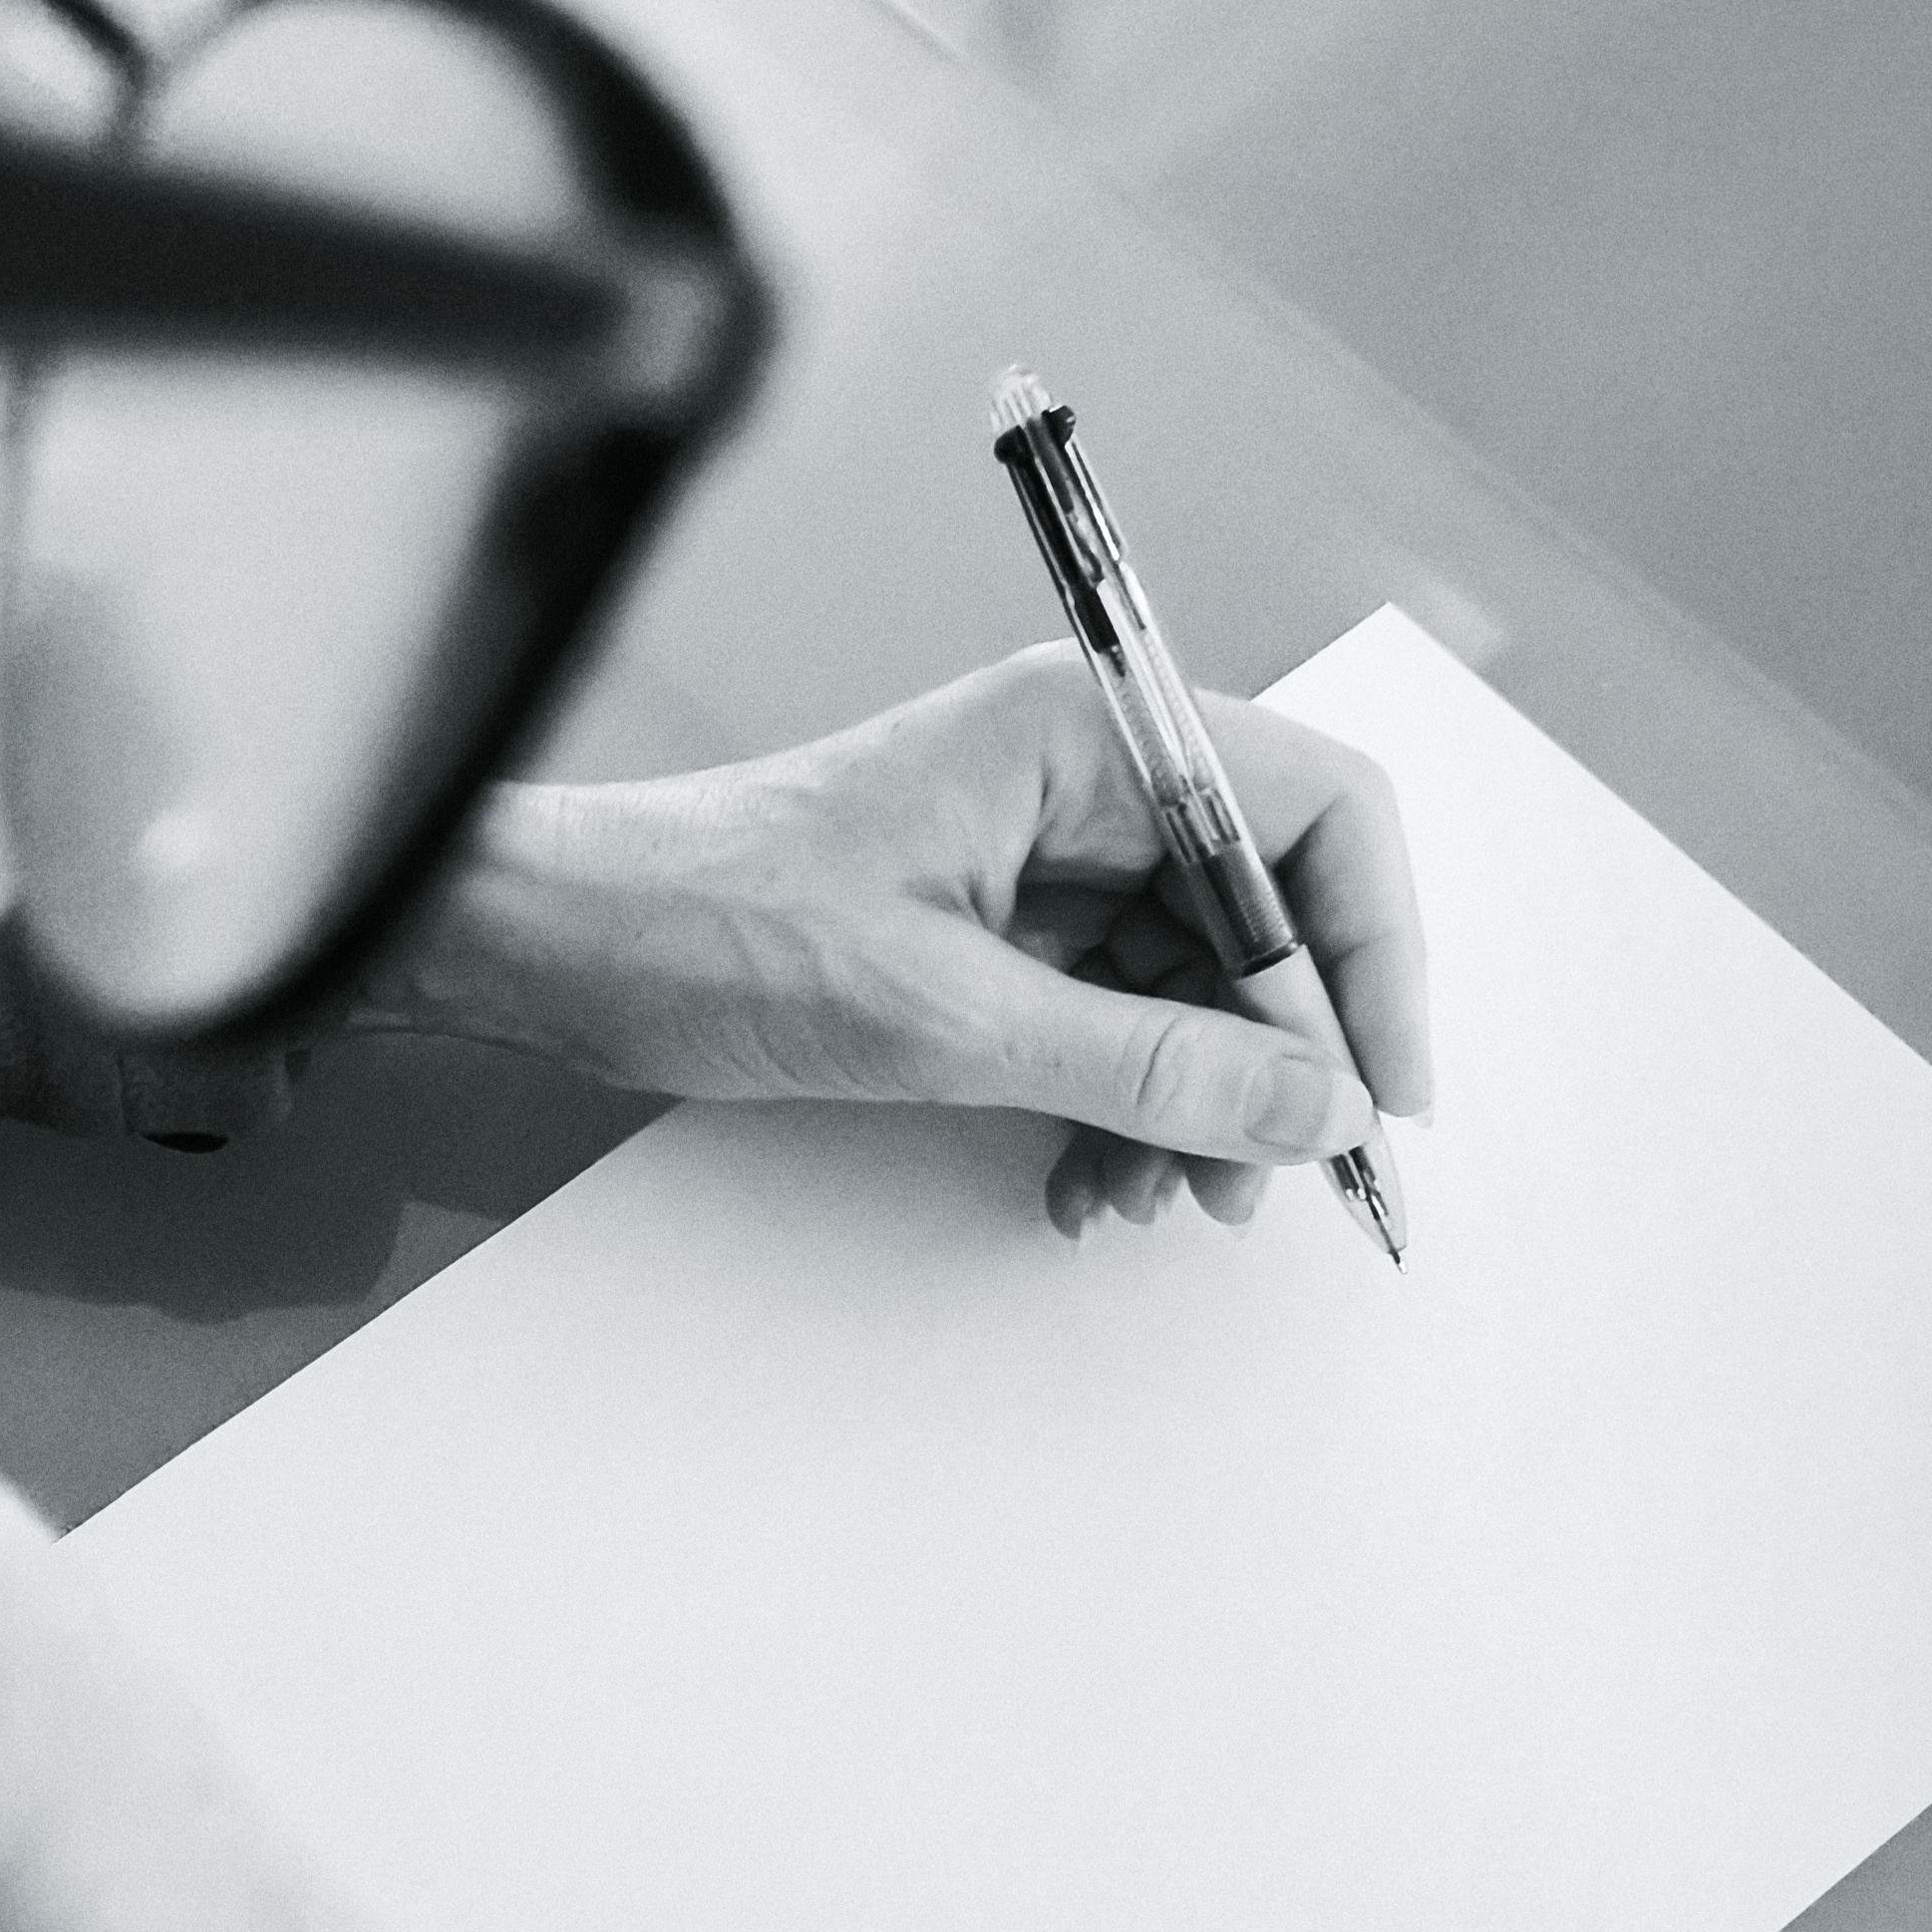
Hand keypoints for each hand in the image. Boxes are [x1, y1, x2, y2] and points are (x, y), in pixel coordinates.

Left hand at [355, 644, 1430, 1235]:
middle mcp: (1077, 774)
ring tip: (1151, 1195)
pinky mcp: (996, 922)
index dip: (1371, 957)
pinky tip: (1091, 1175)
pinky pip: (1114, 1011)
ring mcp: (1037, 848)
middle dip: (1272, 1058)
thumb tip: (1308, 1104)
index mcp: (1081, 736)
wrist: (555, 948)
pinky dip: (1120, 1102)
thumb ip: (1147, 1064)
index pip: (1312, 815)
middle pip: (1264, 908)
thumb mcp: (947, 1018)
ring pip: (1193, 979)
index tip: (1377, 1090)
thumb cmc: (703, 925)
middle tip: (1253, 1180)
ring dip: (1192, 1102)